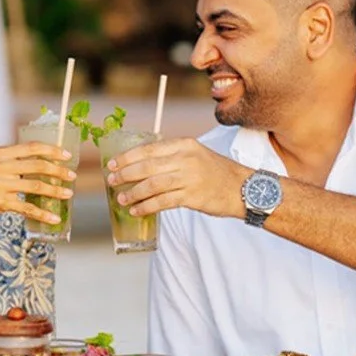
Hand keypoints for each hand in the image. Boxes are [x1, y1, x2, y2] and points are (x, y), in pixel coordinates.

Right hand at [0, 142, 76, 228]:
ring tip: (68, 194)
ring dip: (55, 191)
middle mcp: (1, 166)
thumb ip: (15, 160)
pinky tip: (54, 218)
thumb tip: (44, 162)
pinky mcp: (1, 202)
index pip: (32, 148)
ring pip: (36, 187)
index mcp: (1, 153)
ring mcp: (1, 184)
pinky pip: (27, 208)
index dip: (52, 151)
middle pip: (37, 166)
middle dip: (58, 171)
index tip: (67, 156)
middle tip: (72, 176)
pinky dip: (43, 214)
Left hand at [104, 137, 248, 219]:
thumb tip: (139, 165)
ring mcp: (189, 178)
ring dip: (133, 193)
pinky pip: (162, 202)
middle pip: (147, 167)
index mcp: (184, 145)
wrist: (243, 188)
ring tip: (121, 199)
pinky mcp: (192, 197)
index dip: (127, 157)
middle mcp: (185, 159)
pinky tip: (137, 210)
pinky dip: (146, 207)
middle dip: (125, 174)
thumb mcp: (195, 154)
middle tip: (112, 181)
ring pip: (152, 185)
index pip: (149, 149)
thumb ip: (171, 157)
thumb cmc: (216, 172)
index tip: (112, 164)